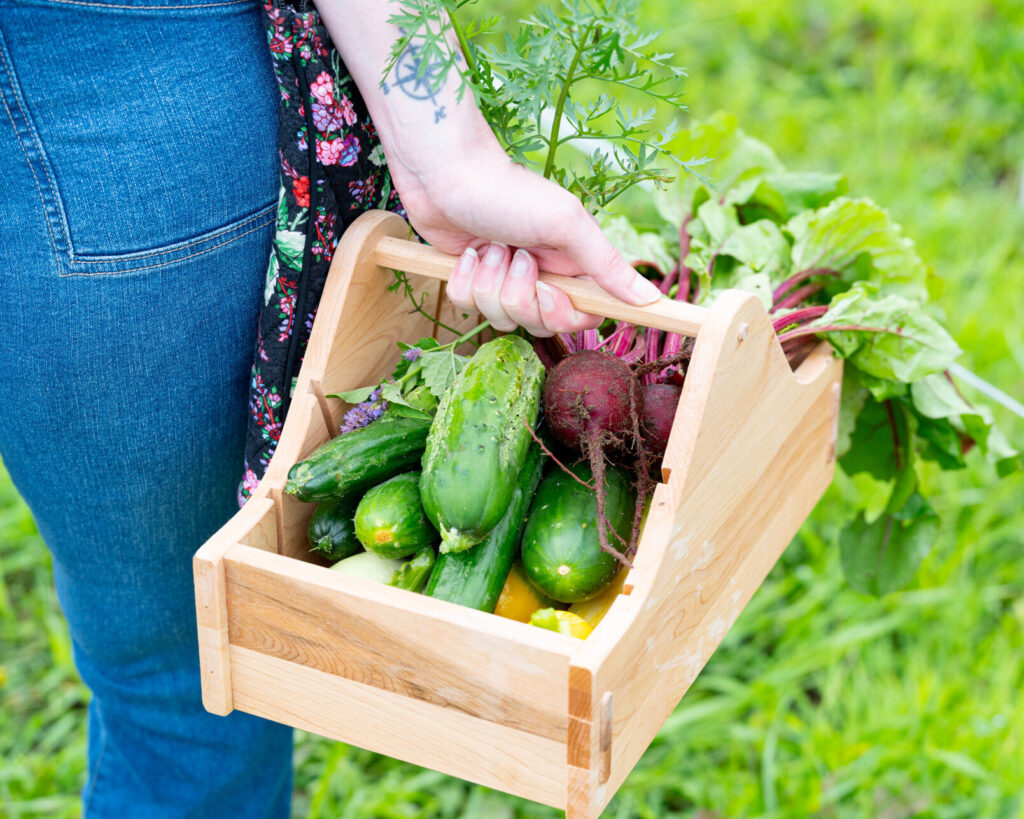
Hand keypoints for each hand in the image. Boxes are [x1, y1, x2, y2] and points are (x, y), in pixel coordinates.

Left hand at [387, 147, 662, 336]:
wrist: (446, 172)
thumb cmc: (510, 191)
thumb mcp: (567, 224)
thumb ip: (607, 265)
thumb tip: (650, 299)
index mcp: (571, 264)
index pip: (583, 317)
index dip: (563, 314)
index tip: (548, 291)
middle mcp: (541, 276)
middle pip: (538, 323)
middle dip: (520, 295)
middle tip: (515, 255)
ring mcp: (504, 280)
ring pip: (499, 318)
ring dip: (489, 283)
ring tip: (488, 246)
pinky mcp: (470, 280)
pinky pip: (466, 307)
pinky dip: (462, 279)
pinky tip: (465, 252)